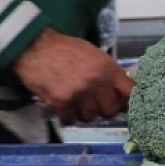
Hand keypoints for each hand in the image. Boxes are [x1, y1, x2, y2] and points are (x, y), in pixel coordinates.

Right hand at [11, 27, 132, 124]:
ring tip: (75, 102)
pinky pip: (71, 120)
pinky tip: (63, 106)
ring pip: (90, 117)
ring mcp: (79, 92)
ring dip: (83, 113)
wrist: (34, 46)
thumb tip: (123, 93)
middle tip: (93, 103)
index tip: (121, 104)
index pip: (130, 93)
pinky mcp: (61, 101)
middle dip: (102, 109)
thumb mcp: (94, 55)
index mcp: (108, 68)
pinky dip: (67, 116)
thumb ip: (109, 74)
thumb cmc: (65, 49)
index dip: (127, 102)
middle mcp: (97, 81)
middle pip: (110, 110)